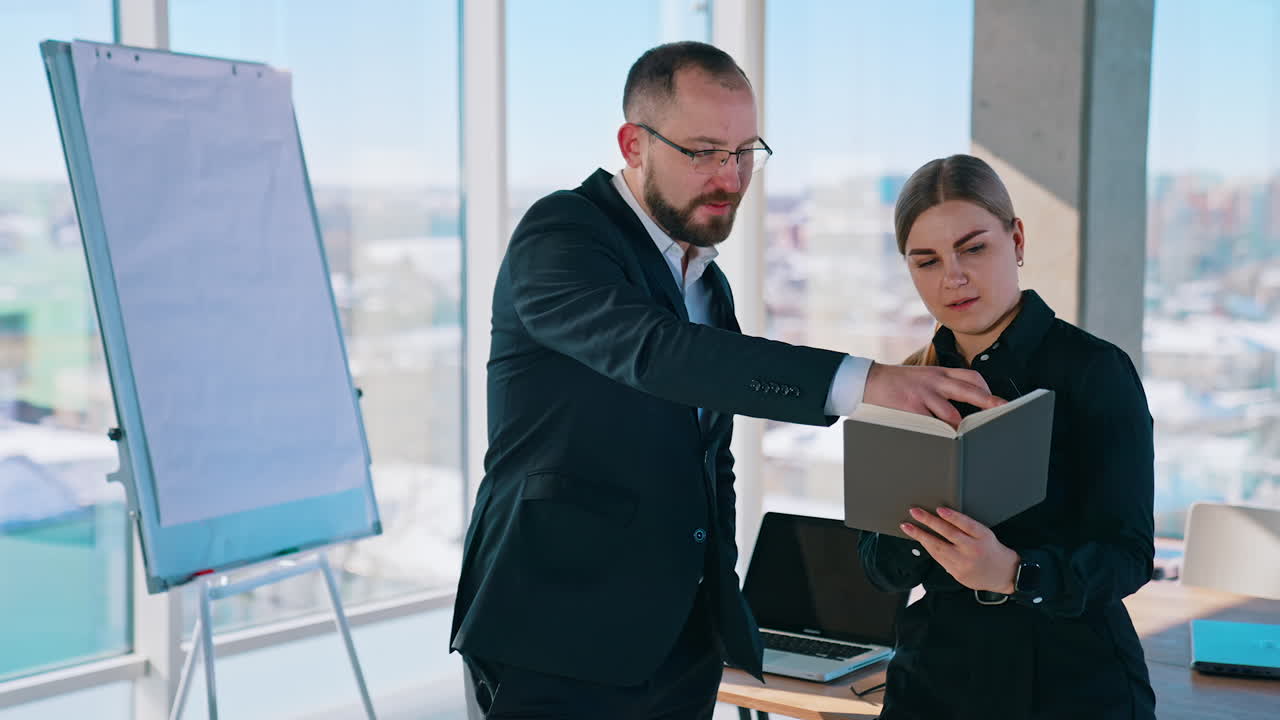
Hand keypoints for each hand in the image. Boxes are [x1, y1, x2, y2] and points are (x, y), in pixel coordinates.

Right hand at [863, 363, 1004, 427]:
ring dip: (962, 428)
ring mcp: (924, 394)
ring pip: (952, 414)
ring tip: (971, 438)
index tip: (997, 401)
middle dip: (989, 402)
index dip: (987, 389)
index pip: (971, 376)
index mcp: (940, 373)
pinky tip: (945, 442)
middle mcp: (935, 381)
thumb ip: (942, 386)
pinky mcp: (911, 408)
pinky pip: (931, 425)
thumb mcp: (923, 377)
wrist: (868, 380)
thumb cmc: (897, 383)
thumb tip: (962, 403)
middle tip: (1003, 412)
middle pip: (970, 390)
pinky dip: (940, 435)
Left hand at [900, 507, 1018, 593]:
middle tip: (915, 512)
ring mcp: (965, 563)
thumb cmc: (991, 549)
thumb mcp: (985, 534)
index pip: (966, 524)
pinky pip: (939, 559)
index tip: (939, 509)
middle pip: (948, 534)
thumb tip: (942, 517)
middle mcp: (974, 550)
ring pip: (939, 548)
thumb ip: (967, 527)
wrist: (1005, 574)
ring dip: (921, 536)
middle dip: (929, 521)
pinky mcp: (958, 574)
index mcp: (983, 536)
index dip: (952, 516)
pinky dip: (929, 548)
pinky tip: (920, 540)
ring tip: (908, 527)